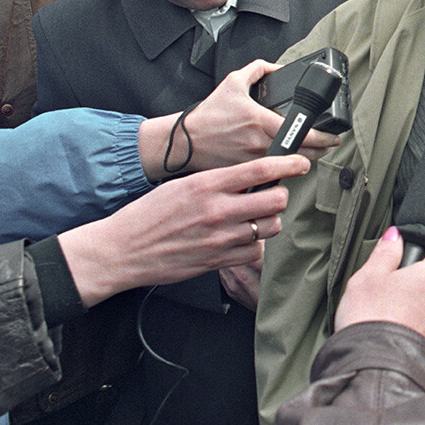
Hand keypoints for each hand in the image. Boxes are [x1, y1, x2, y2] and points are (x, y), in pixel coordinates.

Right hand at [59, 154, 308, 307]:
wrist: (124, 250)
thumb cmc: (150, 215)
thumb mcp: (183, 185)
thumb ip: (218, 181)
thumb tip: (250, 176)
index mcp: (208, 184)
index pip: (261, 169)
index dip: (288, 165)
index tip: (301, 164)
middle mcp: (218, 210)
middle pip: (276, 200)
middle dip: (280, 196)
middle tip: (272, 195)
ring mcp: (221, 238)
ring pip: (270, 226)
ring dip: (269, 220)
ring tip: (255, 217)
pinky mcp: (219, 260)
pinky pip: (256, 251)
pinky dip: (255, 244)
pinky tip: (242, 238)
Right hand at [139, 59, 339, 180]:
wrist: (185, 141)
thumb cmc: (208, 115)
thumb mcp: (233, 83)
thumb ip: (258, 69)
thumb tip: (277, 67)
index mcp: (261, 122)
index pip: (303, 133)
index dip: (324, 137)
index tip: (334, 136)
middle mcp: (261, 144)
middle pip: (304, 153)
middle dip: (322, 150)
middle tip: (328, 143)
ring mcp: (256, 161)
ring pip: (292, 164)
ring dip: (307, 159)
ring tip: (314, 151)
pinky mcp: (249, 172)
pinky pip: (275, 173)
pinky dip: (286, 168)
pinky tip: (290, 161)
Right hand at [335, 227, 424, 347]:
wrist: (372, 365)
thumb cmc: (369, 316)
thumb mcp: (368, 275)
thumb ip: (385, 252)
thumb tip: (395, 235)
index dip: (411, 265)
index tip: (392, 273)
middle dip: (410, 290)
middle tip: (383, 296)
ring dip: (410, 312)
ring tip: (383, 318)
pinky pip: (422, 332)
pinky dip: (409, 331)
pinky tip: (388, 334)